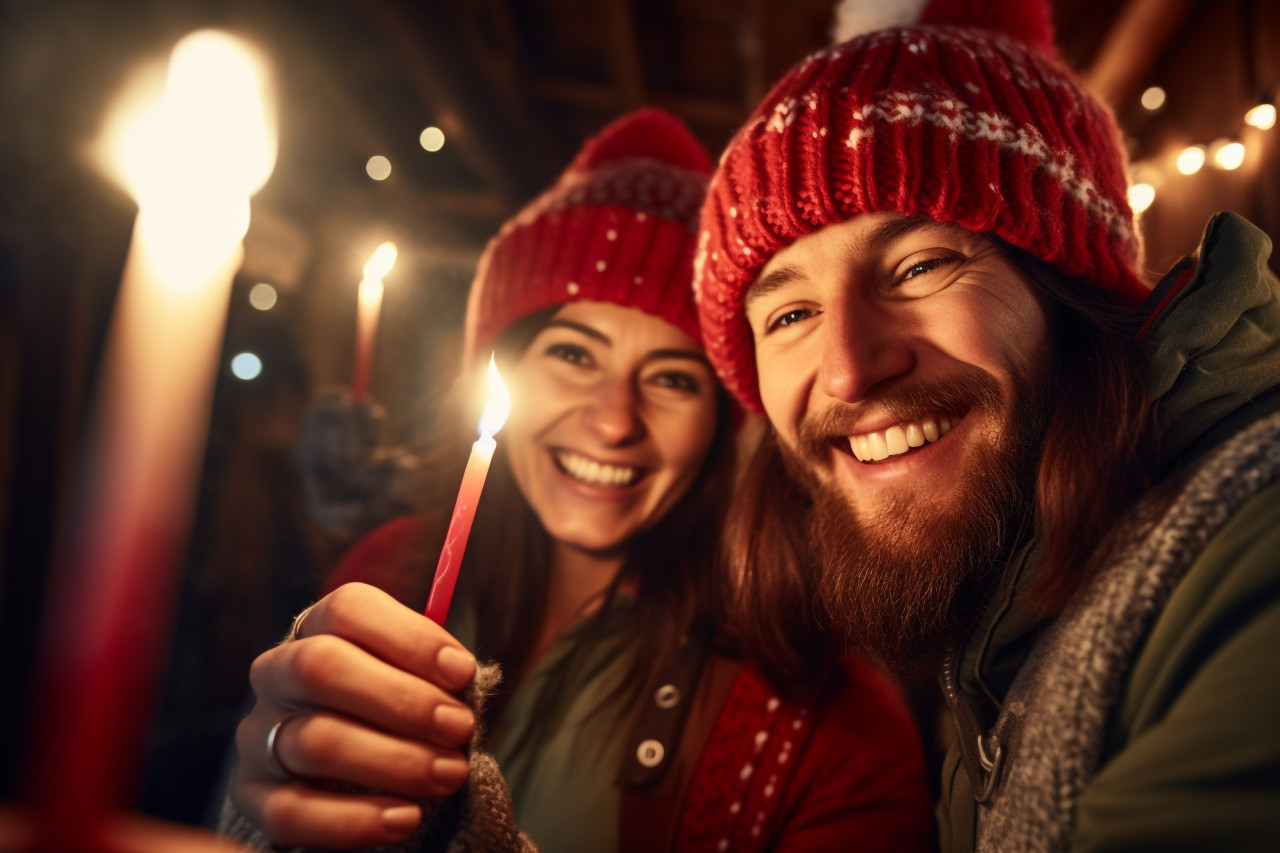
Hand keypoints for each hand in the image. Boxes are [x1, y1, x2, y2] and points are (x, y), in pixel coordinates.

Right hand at [229, 583, 477, 848]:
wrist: (353, 774)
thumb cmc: (394, 711)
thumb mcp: (414, 678)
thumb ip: (434, 672)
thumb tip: (460, 673)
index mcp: (317, 629)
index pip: (348, 609)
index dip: (409, 638)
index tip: (463, 672)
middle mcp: (278, 673)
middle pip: (320, 666)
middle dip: (401, 699)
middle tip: (461, 727)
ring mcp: (259, 735)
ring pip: (315, 741)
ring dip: (394, 760)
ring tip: (450, 775)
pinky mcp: (252, 796)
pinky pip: (291, 811)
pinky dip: (355, 819)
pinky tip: (406, 819)